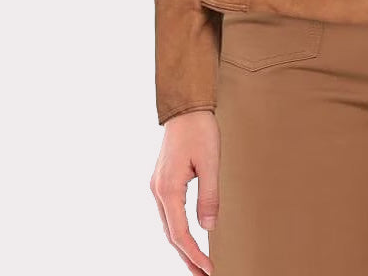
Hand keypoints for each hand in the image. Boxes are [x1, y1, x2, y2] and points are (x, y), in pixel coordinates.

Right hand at [149, 109, 220, 275]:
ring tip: (197, 263)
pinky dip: (177, 230)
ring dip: (181, 246)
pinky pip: (168, 214)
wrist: (185, 108)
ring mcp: (157, 186)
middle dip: (186, 257)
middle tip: (203, 275)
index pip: (180, 234)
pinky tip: (187, 237)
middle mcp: (158, 191)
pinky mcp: (161, 180)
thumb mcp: (210, 163)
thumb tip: (208, 227)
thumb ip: (209, 196)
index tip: (209, 268)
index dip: (194, 254)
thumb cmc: (199, 130)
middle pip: (170, 235)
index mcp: (168, 189)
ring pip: (167, 226)